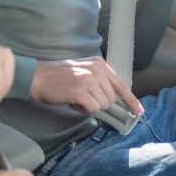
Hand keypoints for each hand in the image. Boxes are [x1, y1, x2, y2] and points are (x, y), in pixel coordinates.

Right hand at [29, 56, 143, 114]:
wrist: (37, 77)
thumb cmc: (57, 77)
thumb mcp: (82, 71)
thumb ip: (98, 80)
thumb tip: (112, 99)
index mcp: (99, 64)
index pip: (120, 84)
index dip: (131, 100)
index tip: (139, 111)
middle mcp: (97, 69)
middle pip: (111, 99)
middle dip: (98, 103)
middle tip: (81, 97)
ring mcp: (89, 80)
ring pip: (102, 105)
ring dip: (89, 107)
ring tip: (75, 97)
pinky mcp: (81, 91)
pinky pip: (93, 110)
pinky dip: (83, 110)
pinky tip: (73, 102)